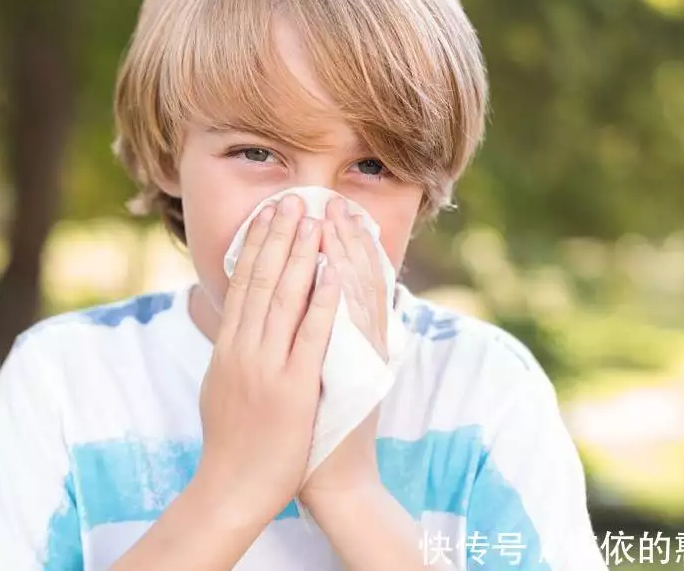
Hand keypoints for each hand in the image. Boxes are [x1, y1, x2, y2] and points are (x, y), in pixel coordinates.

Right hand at [193, 193, 343, 525]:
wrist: (235, 488)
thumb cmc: (231, 440)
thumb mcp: (218, 384)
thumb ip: (223, 345)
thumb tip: (218, 313)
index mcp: (228, 347)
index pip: (244, 282)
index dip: (259, 244)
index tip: (271, 213)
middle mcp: (244, 349)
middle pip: (263, 280)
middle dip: (280, 237)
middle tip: (294, 200)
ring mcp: (268, 366)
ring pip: (285, 297)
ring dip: (301, 254)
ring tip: (314, 219)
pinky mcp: (293, 387)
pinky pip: (310, 335)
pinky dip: (322, 301)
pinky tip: (331, 272)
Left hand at [299, 196, 388, 506]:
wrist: (338, 484)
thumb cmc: (325, 433)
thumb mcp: (332, 378)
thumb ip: (328, 343)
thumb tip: (318, 309)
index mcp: (359, 344)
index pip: (355, 282)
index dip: (345, 244)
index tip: (330, 210)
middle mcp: (364, 347)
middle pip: (355, 280)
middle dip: (340, 238)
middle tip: (327, 200)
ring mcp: (359, 362)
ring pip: (353, 295)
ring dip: (339, 253)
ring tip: (326, 217)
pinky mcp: (350, 381)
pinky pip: (345, 329)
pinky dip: (339, 296)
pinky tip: (333, 268)